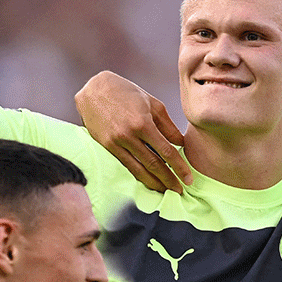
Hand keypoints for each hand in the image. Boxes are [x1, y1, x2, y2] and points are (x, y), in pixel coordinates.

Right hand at [75, 72, 191, 192]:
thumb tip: (181, 144)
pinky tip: (148, 181)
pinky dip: (138, 175)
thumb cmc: (126, 92)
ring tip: (166, 191)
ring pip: (138, 169)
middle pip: (153, 164)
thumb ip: (168, 125)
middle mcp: (129, 135)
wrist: (93, 89)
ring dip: (154, 183)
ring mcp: (116, 143)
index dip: (179, 167)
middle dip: (169, 180)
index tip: (188, 178)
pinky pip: (126, 165)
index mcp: (143, 123)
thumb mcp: (152, 103)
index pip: (166, 151)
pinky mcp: (106, 146)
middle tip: (180, 191)